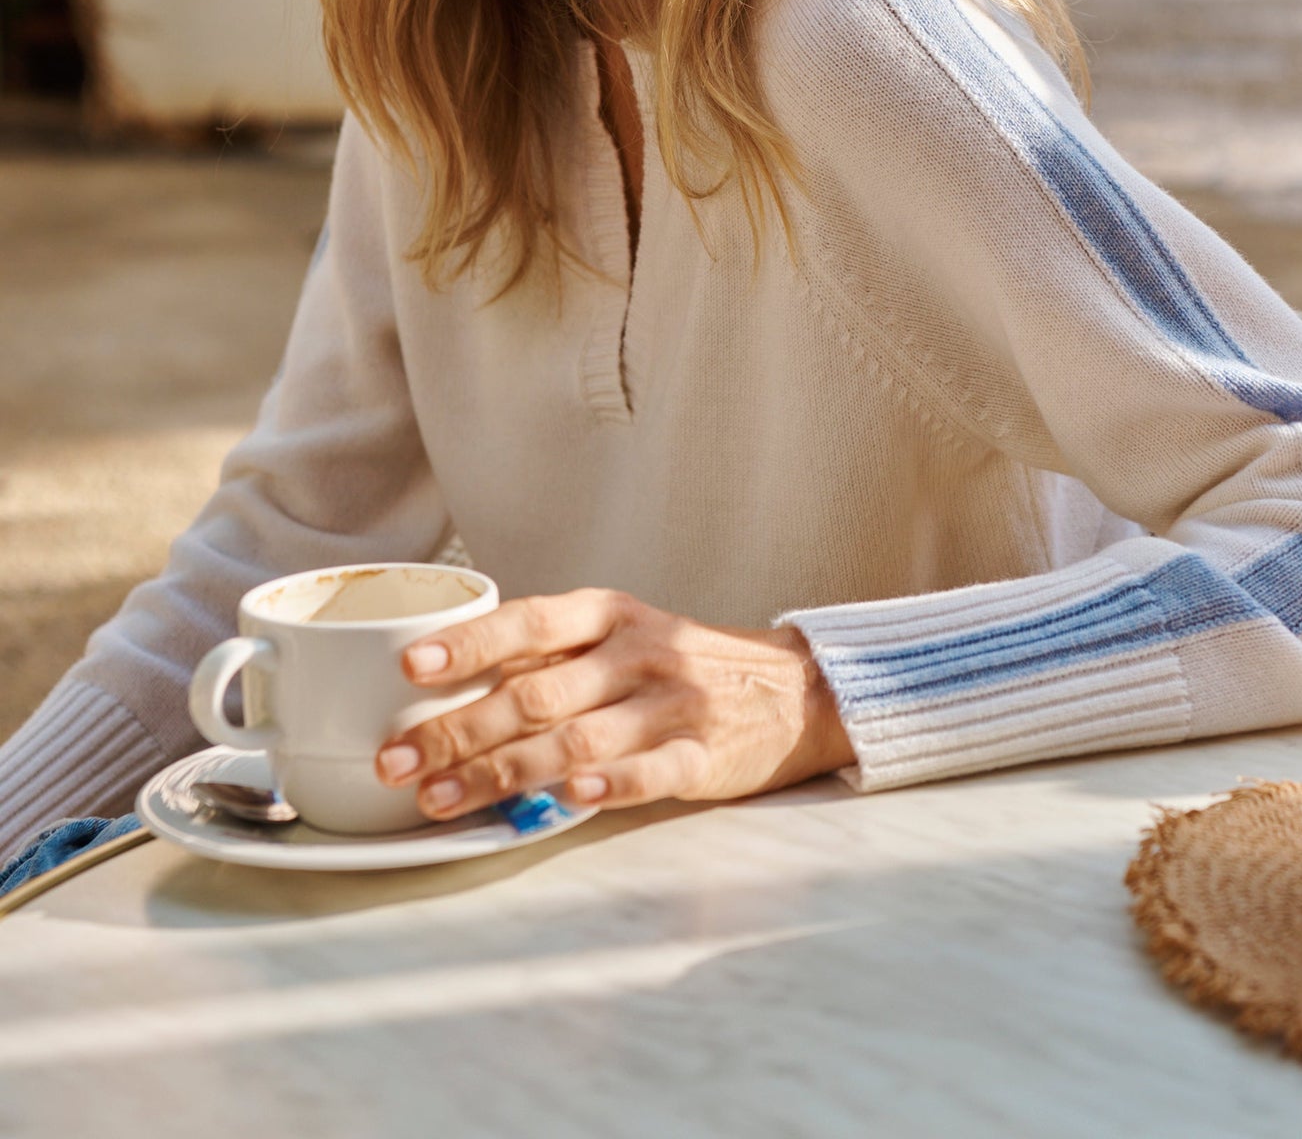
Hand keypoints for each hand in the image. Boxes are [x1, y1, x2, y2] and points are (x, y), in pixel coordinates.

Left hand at [374, 588, 855, 817]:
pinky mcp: (704, 756)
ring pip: (576, 739)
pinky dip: (608, 785)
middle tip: (397, 762)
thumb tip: (447, 683)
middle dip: (458, 730)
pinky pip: (651, 771)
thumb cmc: (681, 665)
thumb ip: (550, 655)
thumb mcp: (620, 636)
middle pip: (536, 692)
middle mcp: (638, 653)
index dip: (469, 644)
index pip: (530, 621)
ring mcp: (672, 705)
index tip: (408, 666)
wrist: (791, 688)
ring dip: (501, 772)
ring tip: (442, 799)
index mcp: (609, 615)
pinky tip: (568, 799)